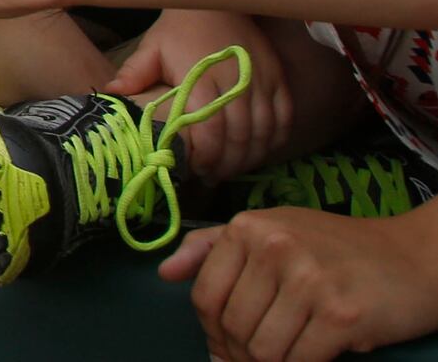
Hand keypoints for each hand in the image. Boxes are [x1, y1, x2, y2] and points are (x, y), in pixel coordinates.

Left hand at [107, 11, 285, 182]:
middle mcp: (236, 81)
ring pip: (263, 132)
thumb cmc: (179, 28)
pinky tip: (258, 151)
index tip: (196, 168)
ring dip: (249, 157)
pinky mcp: (278, 78)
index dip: (206, 155)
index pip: (209, 128)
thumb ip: (134, 73)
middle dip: (226, 163)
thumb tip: (110, 95)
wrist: (217, 1)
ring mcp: (261, 80)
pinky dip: (274, 140)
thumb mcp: (152, 47)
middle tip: (212, 176)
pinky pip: (284, 118)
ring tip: (232, 169)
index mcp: (201, 77)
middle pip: (239, 136)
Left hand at [162, 205, 437, 361]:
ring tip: (280, 359)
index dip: (211, 332)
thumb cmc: (336, 249)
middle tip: (254, 360)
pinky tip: (309, 358)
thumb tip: (165, 273)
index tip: (223, 346)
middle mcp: (275, 248)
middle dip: (239, 354)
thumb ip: (214, 247)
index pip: (205, 297)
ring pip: (262, 349)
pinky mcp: (341, 315)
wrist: (411, 258)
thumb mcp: (273, 230)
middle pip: (232, 327)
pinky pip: (298, 361)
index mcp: (250, 228)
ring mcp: (309, 281)